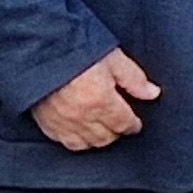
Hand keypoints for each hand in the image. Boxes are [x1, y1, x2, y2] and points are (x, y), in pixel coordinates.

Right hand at [32, 48, 160, 149]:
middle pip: (105, 138)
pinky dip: (75, 140)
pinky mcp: (45, 122)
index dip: (132, 125)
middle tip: (120, 125)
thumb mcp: (113, 58)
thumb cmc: (78, 48)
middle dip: (116, 132)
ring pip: (85, 144)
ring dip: (97, 139)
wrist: (40, 48)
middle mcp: (81, 116)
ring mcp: (61, 121)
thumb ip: (134, 79)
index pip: (123, 124)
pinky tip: (80, 132)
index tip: (135, 124)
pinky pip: (63, 141)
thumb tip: (152, 93)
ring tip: (103, 130)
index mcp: (101, 100)